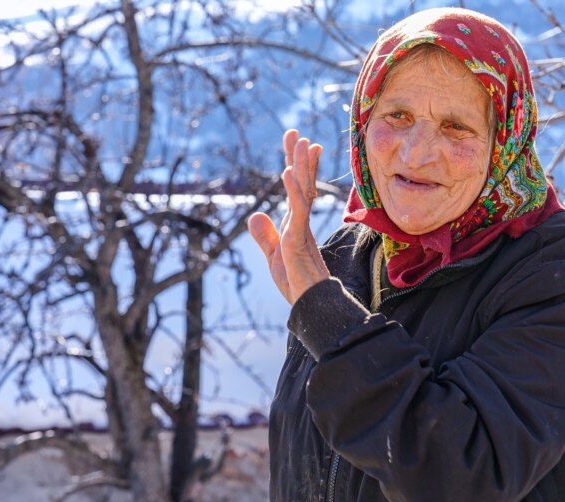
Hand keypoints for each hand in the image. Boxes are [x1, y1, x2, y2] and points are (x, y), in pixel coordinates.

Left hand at [249, 129, 330, 304]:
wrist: (308, 304)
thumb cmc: (296, 283)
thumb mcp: (273, 255)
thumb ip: (264, 235)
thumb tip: (255, 214)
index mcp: (295, 222)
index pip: (295, 187)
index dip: (294, 164)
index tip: (295, 141)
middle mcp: (300, 221)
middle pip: (302, 183)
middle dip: (299, 157)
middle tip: (296, 133)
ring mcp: (302, 228)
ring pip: (304, 192)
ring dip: (302, 166)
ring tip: (302, 143)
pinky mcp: (299, 239)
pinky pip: (298, 211)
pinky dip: (293, 191)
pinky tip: (288, 173)